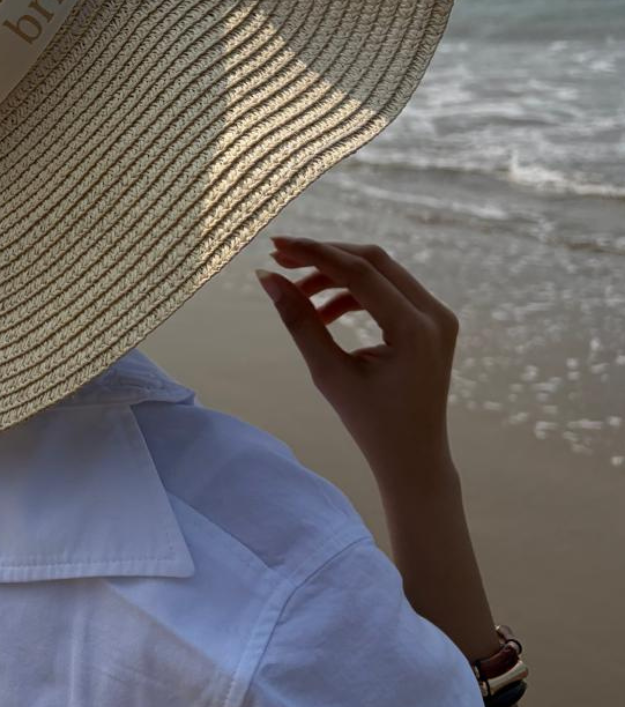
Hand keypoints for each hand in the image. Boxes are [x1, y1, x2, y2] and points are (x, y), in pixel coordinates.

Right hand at [258, 236, 459, 491]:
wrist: (414, 459)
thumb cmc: (370, 423)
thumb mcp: (329, 373)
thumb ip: (299, 321)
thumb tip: (267, 279)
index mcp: (415, 330)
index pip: (360, 271)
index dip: (315, 253)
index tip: (276, 247)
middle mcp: (435, 314)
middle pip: (373, 261)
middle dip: (324, 257)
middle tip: (281, 260)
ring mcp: (439, 316)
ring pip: (380, 271)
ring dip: (337, 276)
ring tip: (299, 294)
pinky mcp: (433, 321)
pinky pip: (389, 289)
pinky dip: (354, 292)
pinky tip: (326, 312)